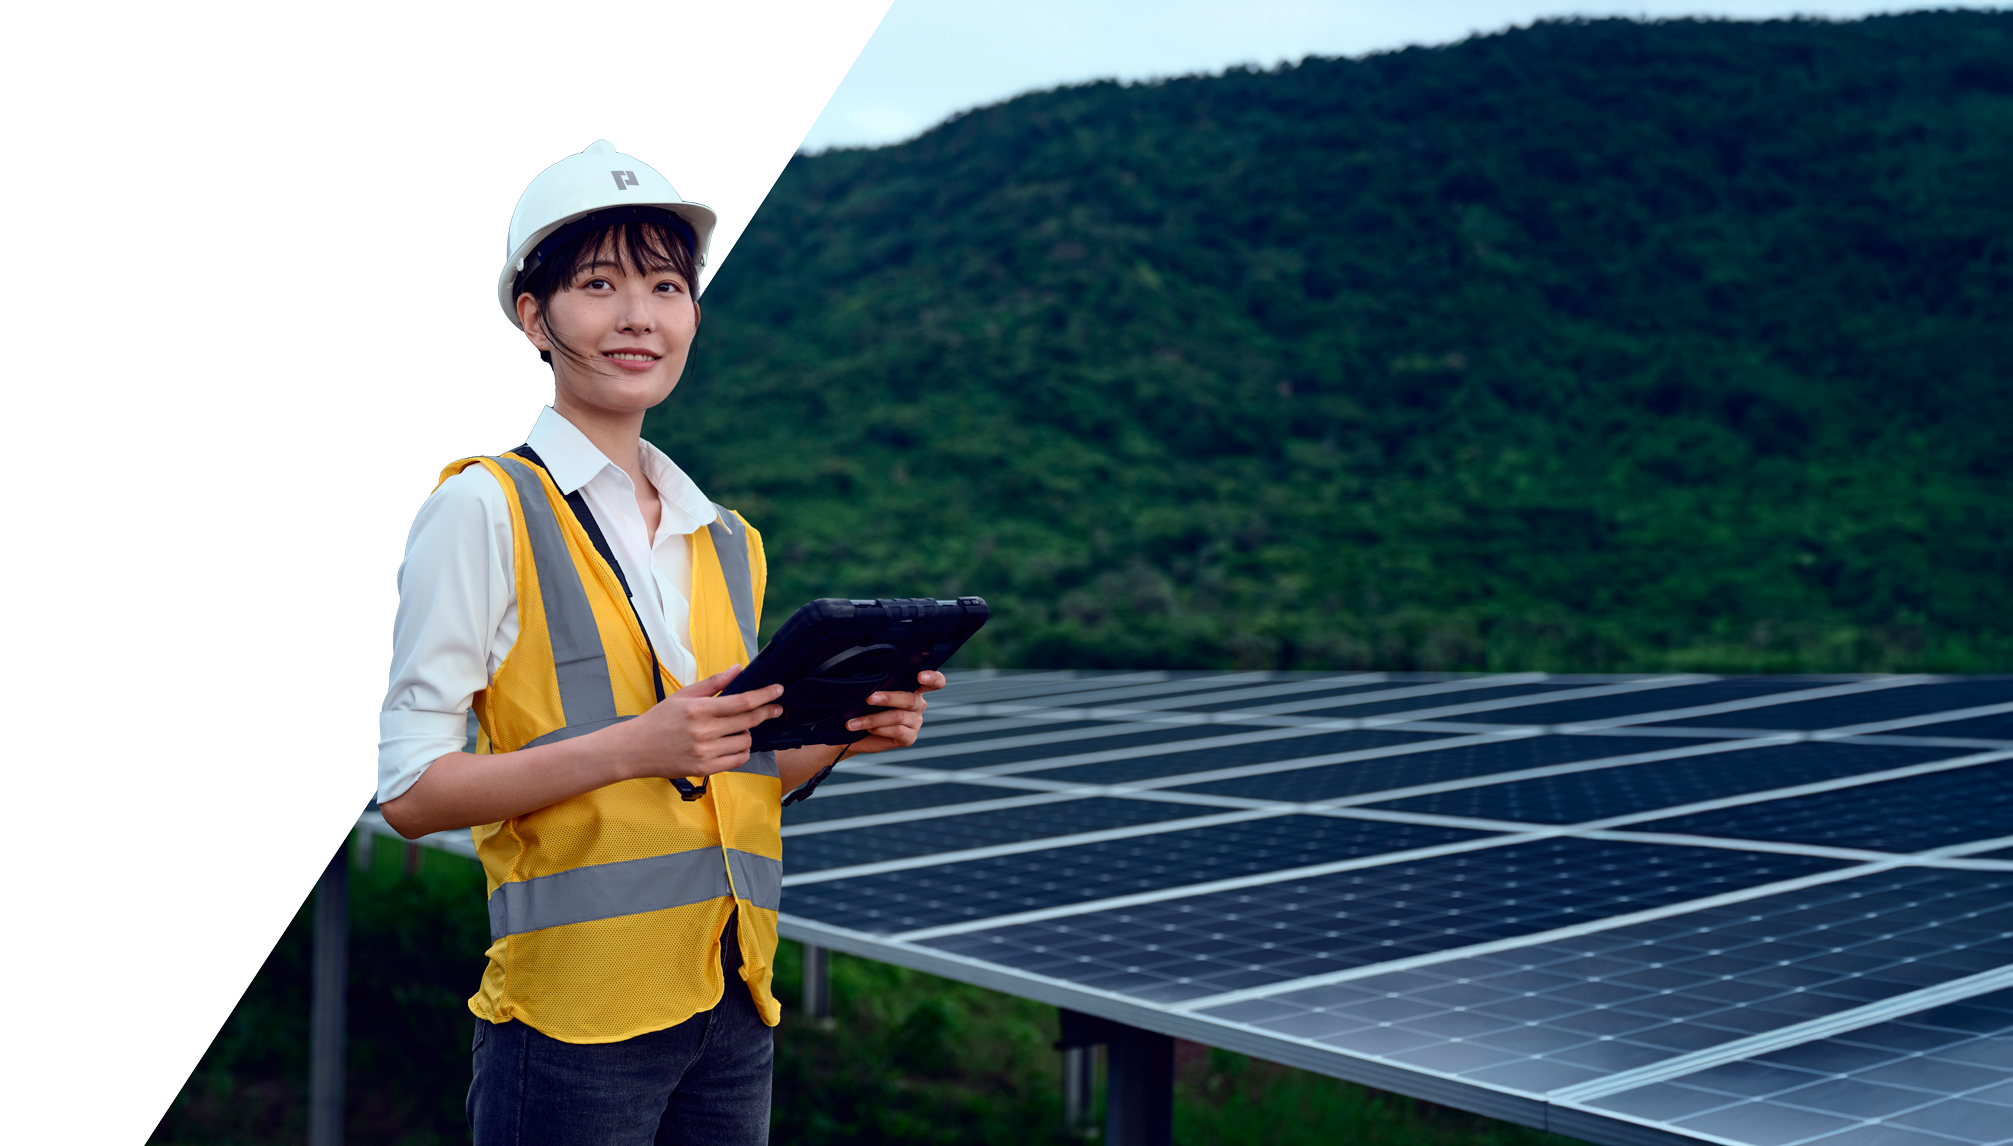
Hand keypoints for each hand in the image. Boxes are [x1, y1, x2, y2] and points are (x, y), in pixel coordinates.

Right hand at [614, 666, 783, 780]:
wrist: (636, 748)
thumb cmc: (660, 719)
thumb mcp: (683, 695)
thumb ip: (713, 683)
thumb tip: (738, 670)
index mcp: (699, 709)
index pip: (741, 701)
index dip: (764, 695)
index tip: (778, 690)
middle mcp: (704, 731)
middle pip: (748, 721)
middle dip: (766, 713)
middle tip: (775, 709)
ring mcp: (705, 752)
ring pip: (745, 741)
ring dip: (749, 733)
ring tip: (740, 729)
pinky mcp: (704, 769)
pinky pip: (737, 760)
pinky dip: (742, 751)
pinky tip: (736, 744)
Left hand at [841, 670, 946, 754]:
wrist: (856, 733)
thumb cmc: (864, 708)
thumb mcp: (873, 692)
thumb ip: (879, 685)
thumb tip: (870, 679)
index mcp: (913, 688)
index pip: (935, 681)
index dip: (932, 678)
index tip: (921, 677)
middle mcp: (918, 704)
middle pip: (909, 699)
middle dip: (888, 698)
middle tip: (869, 699)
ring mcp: (915, 721)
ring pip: (898, 716)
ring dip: (873, 718)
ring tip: (855, 721)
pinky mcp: (909, 737)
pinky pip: (897, 731)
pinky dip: (879, 729)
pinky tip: (868, 729)